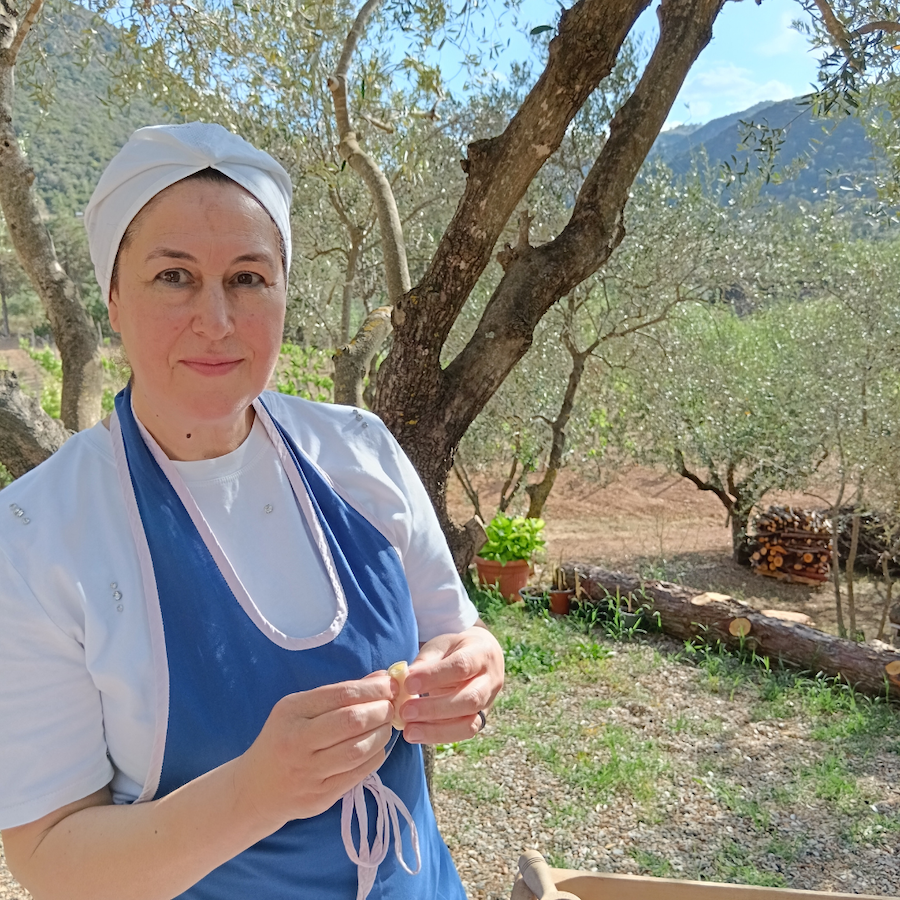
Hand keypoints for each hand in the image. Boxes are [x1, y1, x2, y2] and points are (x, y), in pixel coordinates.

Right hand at [235, 674, 396, 828]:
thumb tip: (382, 679)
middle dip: (381, 710)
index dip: (372, 689)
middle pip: (352, 722)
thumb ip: (339, 693)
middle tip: (392, 706)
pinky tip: (378, 747)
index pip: (341, 695)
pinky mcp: (319, 797)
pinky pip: (358, 774)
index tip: (390, 685)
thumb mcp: (300, 709)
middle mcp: (297, 741)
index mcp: (291, 712)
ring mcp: (308, 772)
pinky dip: (376, 757)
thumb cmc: (283, 739)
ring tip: (387, 725)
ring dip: (382, 734)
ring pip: (358, 750)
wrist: (256, 789)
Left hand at [399, 623, 503, 743]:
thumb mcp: (441, 646)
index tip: (408, 684)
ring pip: (470, 723)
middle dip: (435, 708)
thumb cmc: (455, 650)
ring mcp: (489, 703)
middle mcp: (491, 680)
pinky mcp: (481, 719)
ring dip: (437, 730)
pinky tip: (419, 734)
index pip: (461, 665)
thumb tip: (403, 679)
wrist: (481, 657)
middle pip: (469, 698)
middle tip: (405, 712)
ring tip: (409, 731)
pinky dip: (440, 735)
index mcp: (482, 653)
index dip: (434, 676)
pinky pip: (464, 733)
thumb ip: (425, 662)